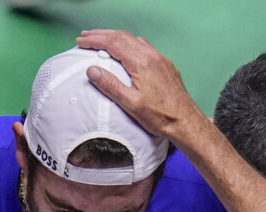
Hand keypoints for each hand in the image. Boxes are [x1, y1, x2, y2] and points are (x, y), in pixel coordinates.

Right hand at [75, 29, 205, 140]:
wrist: (185, 122)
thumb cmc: (160, 116)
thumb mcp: (131, 104)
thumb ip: (110, 85)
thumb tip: (92, 70)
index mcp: (141, 63)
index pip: (113, 43)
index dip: (94, 41)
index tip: (80, 42)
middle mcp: (152, 56)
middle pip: (122, 37)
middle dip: (102, 35)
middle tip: (85, 36)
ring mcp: (160, 59)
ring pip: (134, 40)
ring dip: (116, 37)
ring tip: (102, 40)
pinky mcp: (165, 66)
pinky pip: (144, 47)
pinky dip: (129, 43)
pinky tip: (126, 49)